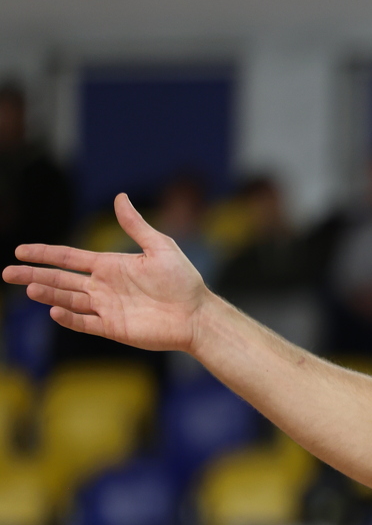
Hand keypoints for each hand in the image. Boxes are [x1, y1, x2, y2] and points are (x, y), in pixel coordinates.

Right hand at [2, 193, 215, 351]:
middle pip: (60, 279)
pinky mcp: (113, 328)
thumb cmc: (183, 281)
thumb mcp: (160, 247)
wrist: (198, 314)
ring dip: (49, 294)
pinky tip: (54, 311)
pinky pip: (85, 323)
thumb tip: (119, 196)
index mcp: (110, 265)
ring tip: (30, 288)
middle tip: (7, 273)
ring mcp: (106, 308)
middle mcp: (103, 286)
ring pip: (68, 300)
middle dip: (33, 275)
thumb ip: (135, 225)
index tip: (20, 251)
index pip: (69, 258)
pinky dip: (69, 318)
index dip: (44, 254)